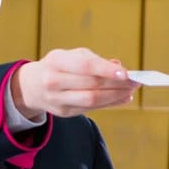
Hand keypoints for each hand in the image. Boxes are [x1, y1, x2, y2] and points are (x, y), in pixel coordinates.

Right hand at [11, 48, 136, 118]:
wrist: (32, 85)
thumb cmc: (59, 66)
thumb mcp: (72, 56)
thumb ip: (95, 61)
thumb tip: (119, 67)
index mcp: (56, 61)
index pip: (85, 66)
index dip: (106, 69)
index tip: (126, 73)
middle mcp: (54, 81)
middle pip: (91, 84)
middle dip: (117, 83)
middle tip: (136, 81)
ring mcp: (58, 99)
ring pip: (92, 99)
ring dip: (116, 95)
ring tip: (131, 90)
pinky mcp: (64, 112)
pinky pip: (91, 108)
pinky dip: (110, 103)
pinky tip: (122, 97)